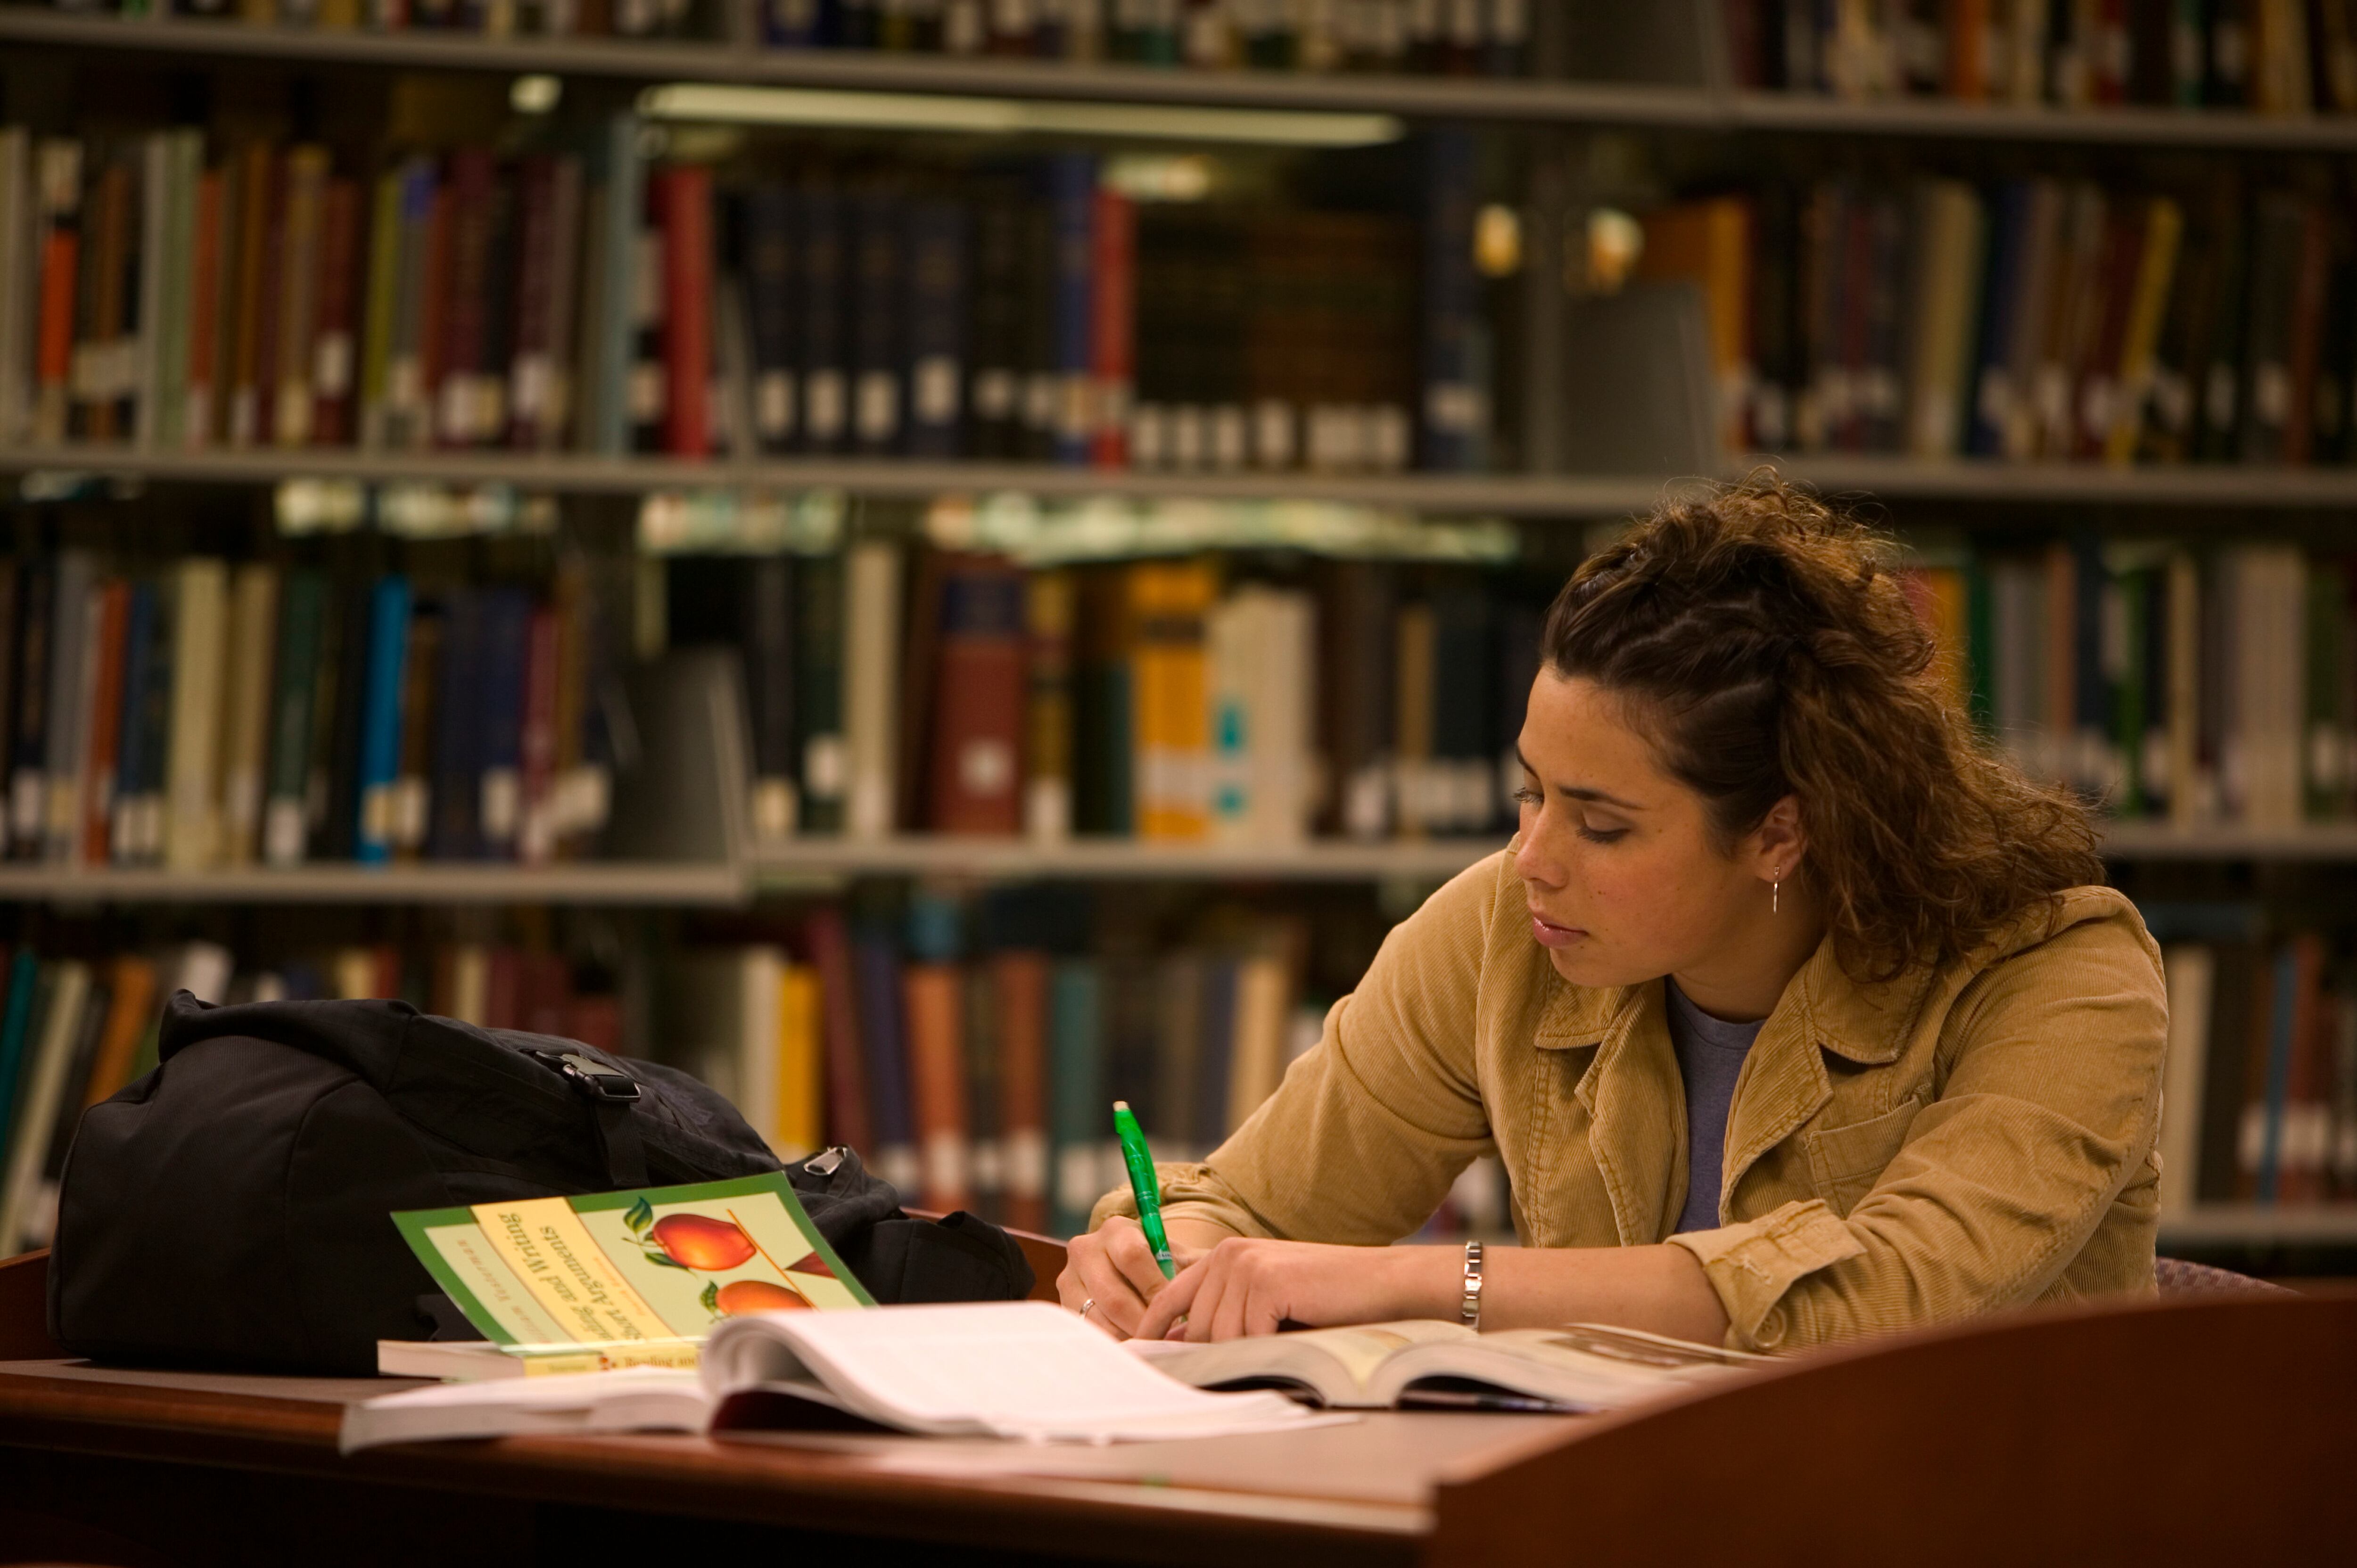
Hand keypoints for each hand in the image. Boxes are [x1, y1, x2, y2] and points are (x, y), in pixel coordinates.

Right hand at [1057, 1216, 1194, 1338]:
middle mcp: (1085, 1248)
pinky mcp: (1063, 1304)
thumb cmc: (1162, 1265)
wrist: (1129, 1271)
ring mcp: (1069, 1278)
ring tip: (1152, 1345)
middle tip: (1166, 1339)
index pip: (1133, 1258)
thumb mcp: (1180, 1258)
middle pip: (1113, 1296)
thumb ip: (1195, 1268)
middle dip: (1144, 1323)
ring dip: (1128, 1337)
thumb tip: (1212, 1287)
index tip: (1175, 1312)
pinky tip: (1133, 1347)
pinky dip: (1112, 1342)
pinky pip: (1088, 1332)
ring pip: (1098, 1320)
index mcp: (1116, 1230)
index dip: (1155, 1289)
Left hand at [1133, 1237, 1445, 1342]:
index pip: (1170, 1297)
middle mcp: (1229, 1255)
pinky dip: (1267, 1347)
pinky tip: (1292, 1335)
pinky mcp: (1266, 1282)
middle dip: (1213, 1354)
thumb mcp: (1267, 1299)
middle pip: (1196, 1325)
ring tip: (1281, 1344)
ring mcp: (1246, 1266)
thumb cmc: (1328, 1297)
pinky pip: (1248, 1336)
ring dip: (1247, 1352)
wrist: (1380, 1284)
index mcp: (1225, 1256)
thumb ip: (1228, 1313)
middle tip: (1244, 1364)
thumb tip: (1184, 1345)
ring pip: (1220, 1335)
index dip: (1154, 1330)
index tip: (1143, 1357)